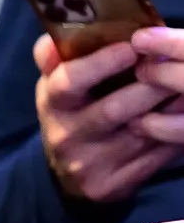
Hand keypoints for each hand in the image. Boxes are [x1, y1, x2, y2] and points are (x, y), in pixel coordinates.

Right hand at [34, 33, 176, 201]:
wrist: (69, 176)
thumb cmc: (69, 116)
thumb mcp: (53, 87)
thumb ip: (52, 58)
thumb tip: (54, 37)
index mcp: (52, 105)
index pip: (68, 82)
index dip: (101, 63)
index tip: (132, 47)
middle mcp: (67, 135)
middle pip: (113, 110)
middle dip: (149, 86)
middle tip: (172, 64)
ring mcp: (91, 163)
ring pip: (141, 133)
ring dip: (170, 109)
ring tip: (182, 86)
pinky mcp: (114, 184)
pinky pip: (155, 157)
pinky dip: (175, 133)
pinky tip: (183, 115)